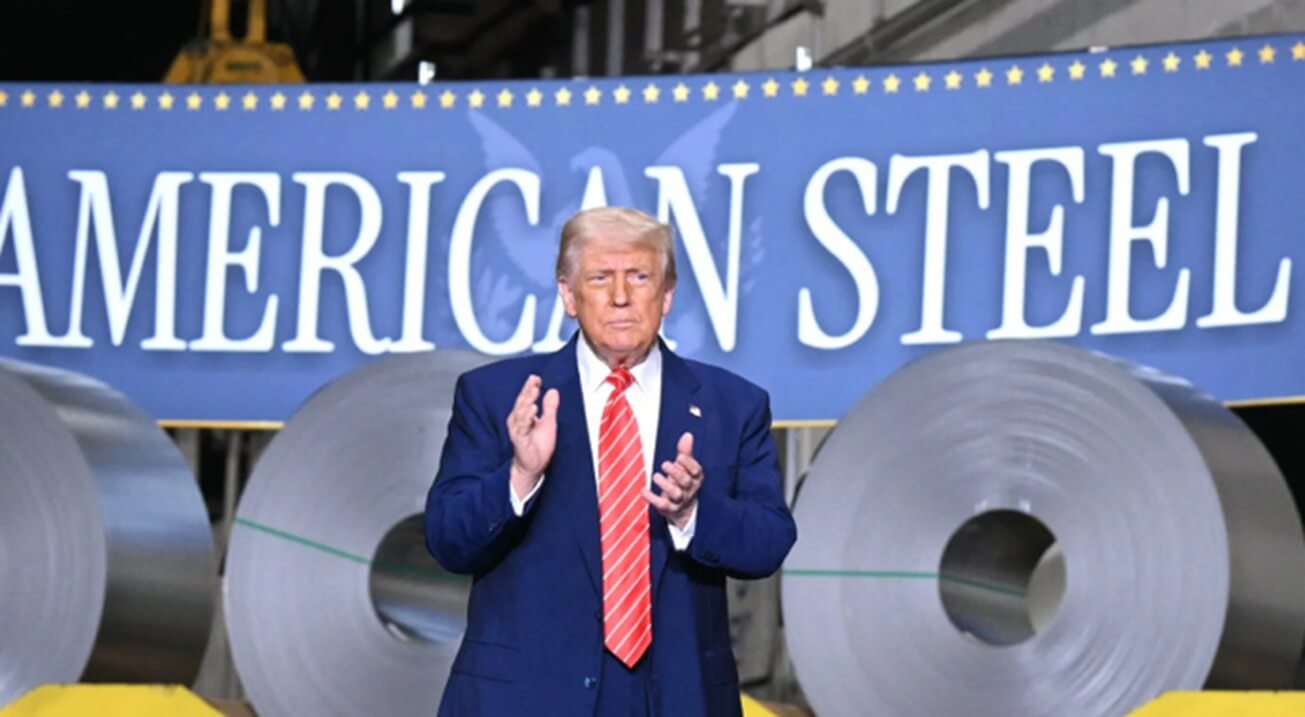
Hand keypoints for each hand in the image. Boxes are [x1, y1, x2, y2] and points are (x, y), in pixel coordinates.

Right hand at [507, 375, 558, 498]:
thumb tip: (553, 391)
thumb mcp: (549, 423)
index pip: (526, 398)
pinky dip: (526, 418)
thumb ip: (549, 407)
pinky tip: (531, 410)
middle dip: (527, 391)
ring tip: (533, 392)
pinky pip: (521, 428)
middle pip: (522, 403)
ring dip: (526, 401)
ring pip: (520, 413)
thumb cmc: (538, 445)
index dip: (530, 388)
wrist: (534, 466)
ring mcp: (518, 430)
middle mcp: (518, 421)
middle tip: (534, 382)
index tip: (536, 378)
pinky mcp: (519, 440)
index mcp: (524, 415)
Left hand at [644, 432, 701, 529]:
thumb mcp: (685, 468)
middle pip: (685, 481)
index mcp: (695, 478)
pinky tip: (643, 491)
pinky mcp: (669, 509)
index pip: (696, 471)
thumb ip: (685, 452)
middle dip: (675, 472)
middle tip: (664, 464)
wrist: (684, 510)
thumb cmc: (684, 483)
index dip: (688, 464)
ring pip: (675, 494)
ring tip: (656, 476)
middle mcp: (689, 490)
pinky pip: (662, 505)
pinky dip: (652, 498)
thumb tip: (687, 435)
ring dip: (665, 484)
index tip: (679, 457)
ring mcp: (680, 500)